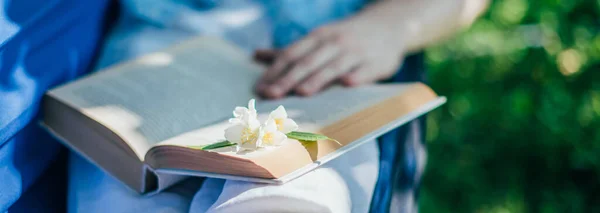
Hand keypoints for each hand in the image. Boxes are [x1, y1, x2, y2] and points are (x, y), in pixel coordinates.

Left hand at [255, 18, 405, 98]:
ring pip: (334, 66)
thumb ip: (290, 50)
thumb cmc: (345, 37)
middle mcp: (335, 42)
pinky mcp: (377, 62)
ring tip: (302, 92)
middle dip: (289, 79)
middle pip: (308, 62)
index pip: (291, 54)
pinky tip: (347, 85)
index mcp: (318, 37)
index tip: (260, 89)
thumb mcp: (318, 38)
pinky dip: (357, 76)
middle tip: (272, 95)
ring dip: (318, 79)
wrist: (388, 24)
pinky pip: (365, 70)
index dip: (275, 71)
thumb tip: (255, 56)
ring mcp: (356, 51)